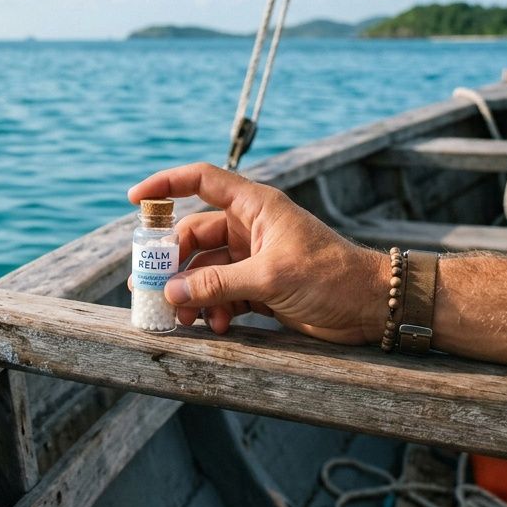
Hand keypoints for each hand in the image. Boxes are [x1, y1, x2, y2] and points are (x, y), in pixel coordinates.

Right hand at [128, 162, 386, 343]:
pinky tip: (215, 325)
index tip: (135, 200)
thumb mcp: (269, 278)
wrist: (371, 307)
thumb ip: (217, 285)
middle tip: (150, 286)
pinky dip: (213, 308)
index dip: (165, 185)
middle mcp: (249, 227)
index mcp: (254, 206)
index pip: (200, 181)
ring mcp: (253, 257)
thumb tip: (171, 292)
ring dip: (191, 293)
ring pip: (205, 270)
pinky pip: (221, 293)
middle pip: (194, 236)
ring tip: (182, 317)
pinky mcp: (259, 286)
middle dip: (172, 262)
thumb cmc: (330, 277)